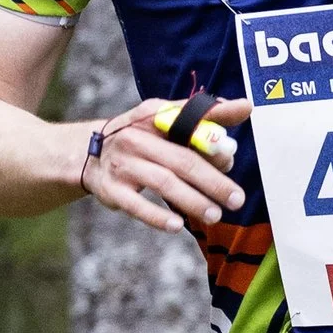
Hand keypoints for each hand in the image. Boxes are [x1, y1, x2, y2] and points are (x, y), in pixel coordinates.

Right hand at [78, 98, 253, 234]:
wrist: (89, 152)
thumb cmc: (140, 136)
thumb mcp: (164, 118)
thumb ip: (204, 116)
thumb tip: (244, 108)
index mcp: (153, 117)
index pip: (187, 122)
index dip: (210, 138)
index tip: (231, 155)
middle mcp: (137, 139)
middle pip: (181, 160)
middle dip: (212, 181)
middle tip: (235, 199)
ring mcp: (123, 165)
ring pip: (163, 183)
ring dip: (192, 200)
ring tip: (215, 214)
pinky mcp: (112, 190)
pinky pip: (136, 205)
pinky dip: (157, 216)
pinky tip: (177, 225)